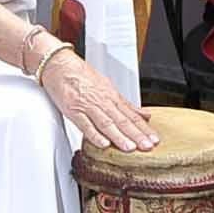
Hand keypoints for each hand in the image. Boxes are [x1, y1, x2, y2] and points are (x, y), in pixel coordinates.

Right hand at [37, 49, 154, 153]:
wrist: (59, 64)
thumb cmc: (80, 75)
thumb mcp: (107, 86)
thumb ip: (125, 104)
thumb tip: (143, 115)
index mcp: (111, 96)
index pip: (131, 115)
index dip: (144, 128)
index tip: (154, 139)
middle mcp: (102, 101)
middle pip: (122, 120)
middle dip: (136, 135)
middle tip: (147, 146)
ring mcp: (87, 106)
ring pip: (106, 123)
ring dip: (119, 136)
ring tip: (130, 148)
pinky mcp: (72, 110)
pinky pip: (85, 124)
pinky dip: (94, 135)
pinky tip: (103, 144)